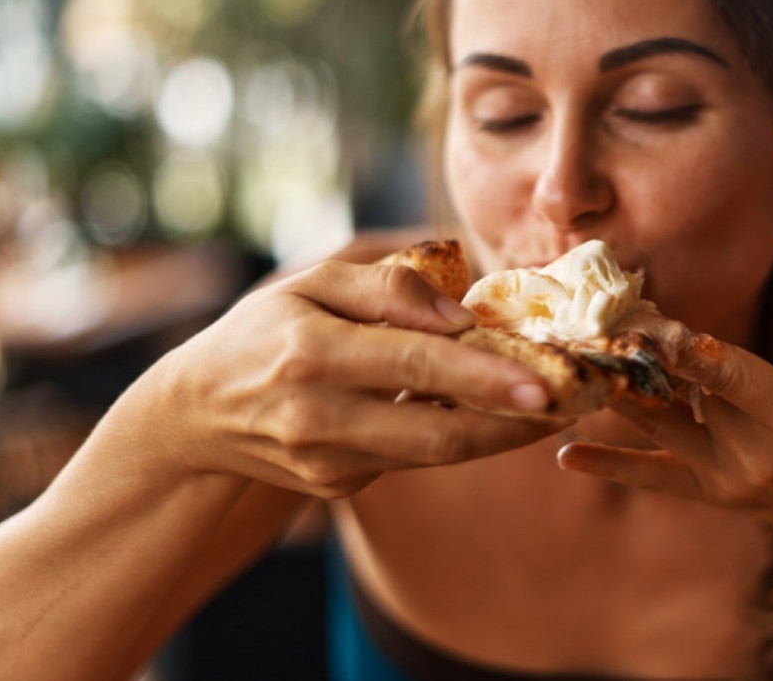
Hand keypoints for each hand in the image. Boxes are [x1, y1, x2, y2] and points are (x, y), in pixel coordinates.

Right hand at [130, 258, 565, 497]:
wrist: (197, 415)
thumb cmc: (264, 331)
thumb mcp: (311, 285)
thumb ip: (387, 289)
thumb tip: (461, 315)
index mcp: (310, 353)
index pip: (414, 363)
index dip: (484, 375)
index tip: (544, 383)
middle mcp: (319, 416)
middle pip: (438, 431)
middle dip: (514, 423)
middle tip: (575, 404)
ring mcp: (328, 462)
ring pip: (435, 453)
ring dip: (500, 434)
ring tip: (553, 407)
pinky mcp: (338, 487)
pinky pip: (414, 458)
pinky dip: (459, 435)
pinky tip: (492, 412)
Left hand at [556, 286, 772, 564]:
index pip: (740, 380)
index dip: (698, 353)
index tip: (657, 324)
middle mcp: (757, 455)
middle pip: (687, 399)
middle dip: (640, 360)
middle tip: (592, 323)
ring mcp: (728, 478)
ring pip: (661, 432)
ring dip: (617, 397)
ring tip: (572, 365)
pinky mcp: (711, 492)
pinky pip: (654, 479)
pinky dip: (611, 466)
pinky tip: (564, 456)